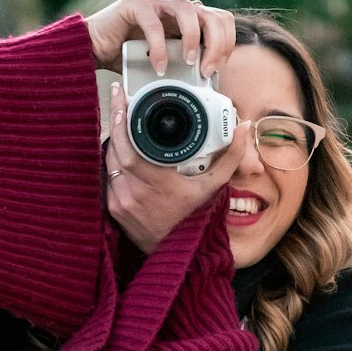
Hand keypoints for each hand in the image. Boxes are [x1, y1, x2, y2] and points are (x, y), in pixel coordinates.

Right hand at [86, 0, 234, 78]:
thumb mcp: (165, 62)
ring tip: (188, 62)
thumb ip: (184, 64)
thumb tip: (209, 82)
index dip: (225, 44)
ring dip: (193, 39)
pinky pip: (152, 23)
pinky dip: (159, 47)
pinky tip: (158, 66)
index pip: (220, 20)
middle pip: (212, 14)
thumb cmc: (128, 57)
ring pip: (187, 9)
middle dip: (217, 44)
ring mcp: (155, 0)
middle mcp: (174, 4)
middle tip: (206, 70)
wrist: (92, 50)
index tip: (214, 69)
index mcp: (186, 17)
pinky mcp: (134, 3)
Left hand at [103, 82, 252, 253]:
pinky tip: (118, 148)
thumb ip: (231, 156)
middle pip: (114, 150)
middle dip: (114, 122)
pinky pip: (107, 177)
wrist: (178, 252)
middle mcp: (137, 193)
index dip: (121, 122)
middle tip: (119, 100)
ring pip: (108, 161)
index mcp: (160, 184)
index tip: (122, 98)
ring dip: (113, 140)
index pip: (130, 148)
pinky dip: (112, 161)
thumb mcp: (214, 186)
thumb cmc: (196, 217)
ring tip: (120, 120)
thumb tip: (243, 128)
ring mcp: (122, 202)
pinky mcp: (115, 209)